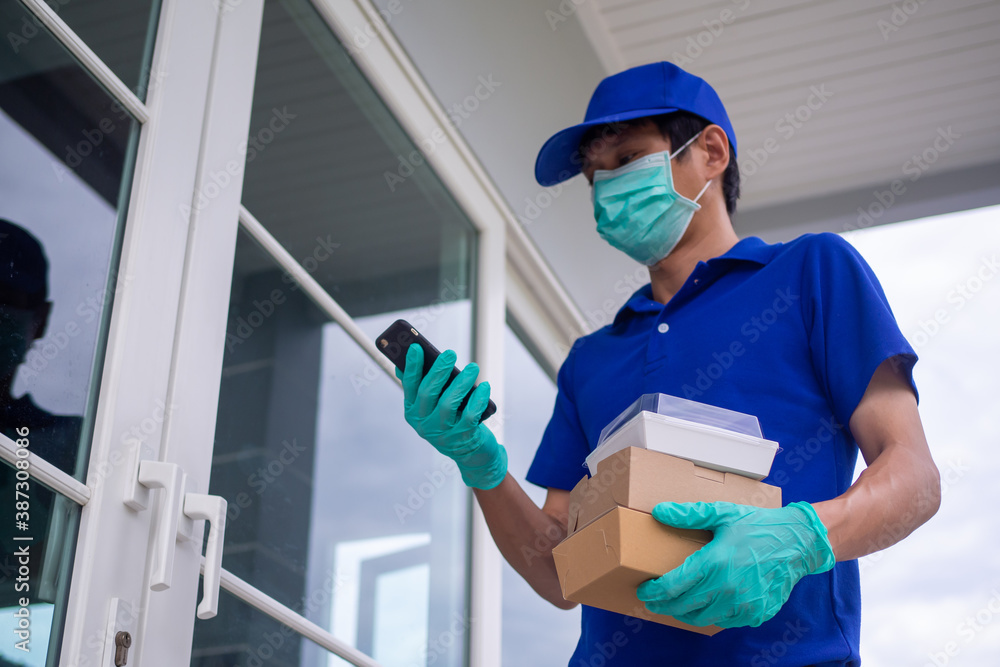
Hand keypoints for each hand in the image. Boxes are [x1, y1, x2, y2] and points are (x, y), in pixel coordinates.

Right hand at [397, 343, 506, 489]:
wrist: (470, 452)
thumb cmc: (451, 419)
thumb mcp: (434, 405)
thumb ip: (424, 384)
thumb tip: (412, 355)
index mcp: (413, 412)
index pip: (409, 386)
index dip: (412, 366)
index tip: (416, 347)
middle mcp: (423, 424)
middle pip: (428, 393)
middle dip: (439, 371)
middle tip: (450, 353)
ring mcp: (442, 433)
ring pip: (448, 403)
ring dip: (461, 383)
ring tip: (473, 368)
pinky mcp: (462, 438)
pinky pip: (469, 415)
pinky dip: (478, 399)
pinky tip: (484, 386)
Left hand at [636, 501, 835, 628]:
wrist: (797, 543)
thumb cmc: (758, 526)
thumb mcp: (722, 513)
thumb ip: (689, 514)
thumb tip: (659, 511)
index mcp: (714, 563)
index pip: (672, 586)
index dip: (653, 591)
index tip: (643, 591)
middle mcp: (727, 588)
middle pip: (683, 606)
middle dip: (663, 605)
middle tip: (653, 601)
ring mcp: (742, 605)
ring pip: (702, 619)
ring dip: (684, 614)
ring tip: (675, 605)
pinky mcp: (756, 614)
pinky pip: (725, 622)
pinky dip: (711, 616)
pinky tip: (706, 607)